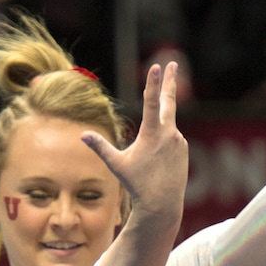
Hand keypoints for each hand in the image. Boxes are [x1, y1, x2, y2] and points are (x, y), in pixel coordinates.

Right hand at [81, 62, 187, 232]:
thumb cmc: (137, 184)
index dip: (153, 83)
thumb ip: (101, 147)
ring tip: (150, 163)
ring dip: (155, 137)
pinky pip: (170, 140)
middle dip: (170, 81)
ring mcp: (179, 140)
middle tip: (173, 62)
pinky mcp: (184, 148)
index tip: (157, 66)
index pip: (152, 102)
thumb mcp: (117, 164)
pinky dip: (161, 146)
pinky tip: (159, 165)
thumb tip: (82, 135)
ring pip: (164, 129)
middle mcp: (170, 134)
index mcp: (153, 133)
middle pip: (169, 101)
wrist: (162, 203)